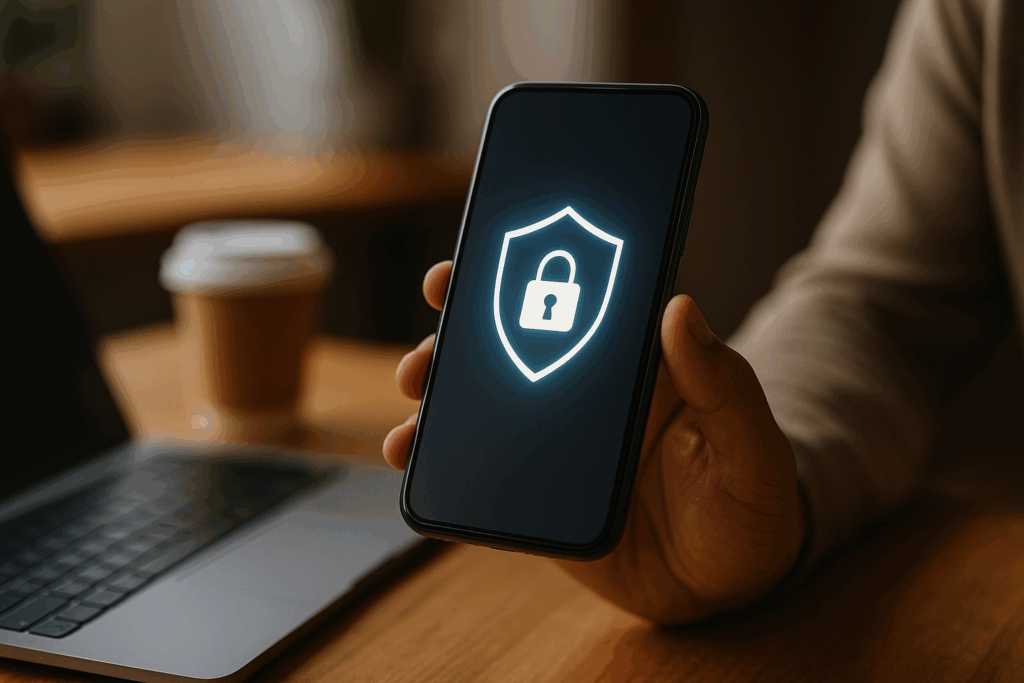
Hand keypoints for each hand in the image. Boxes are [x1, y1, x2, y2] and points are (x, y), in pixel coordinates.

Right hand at [384, 261, 806, 623]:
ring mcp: (558, 446)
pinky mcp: (540, 494)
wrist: (728, 588)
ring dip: (439, 400)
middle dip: (456, 338)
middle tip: (425, 354)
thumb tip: (682, 307)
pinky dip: (442, 466)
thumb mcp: (753, 446)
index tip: (474, 262)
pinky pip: (482, 474)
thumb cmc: (751, 506)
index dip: (522, 276)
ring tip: (411, 410)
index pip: (575, 303)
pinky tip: (411, 460)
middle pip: (512, 348)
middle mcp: (588, 396)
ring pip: (486, 407)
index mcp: (636, 366)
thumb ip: (725, 384)